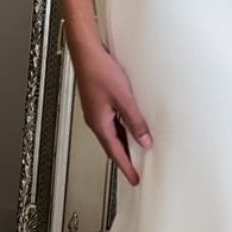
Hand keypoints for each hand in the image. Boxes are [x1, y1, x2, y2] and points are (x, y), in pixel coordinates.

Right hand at [72, 37, 152, 185]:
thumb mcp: (124, 99)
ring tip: (136, 152)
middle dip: (124, 159)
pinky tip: (129, 126)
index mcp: (99, 123)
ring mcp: (96, 111)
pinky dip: (121, 130)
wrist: (87, 52)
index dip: (126, 167)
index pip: (115, 152)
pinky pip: (111, 123)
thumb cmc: (100, 70)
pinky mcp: (98, 102)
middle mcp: (95, 120)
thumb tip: (144, 139)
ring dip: (123, 144)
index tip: (134, 179)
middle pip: (112, 146)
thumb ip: (135, 121)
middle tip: (135, 171)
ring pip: (112, 134)